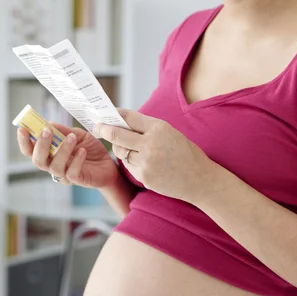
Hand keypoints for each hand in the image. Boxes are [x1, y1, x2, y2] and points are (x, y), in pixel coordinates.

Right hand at [17, 124, 118, 188]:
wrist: (108, 162)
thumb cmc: (90, 149)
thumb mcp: (77, 134)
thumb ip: (63, 130)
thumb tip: (48, 122)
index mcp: (49, 154)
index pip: (30, 151)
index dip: (23, 142)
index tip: (22, 129)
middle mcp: (53, 165)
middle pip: (37, 160)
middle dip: (40, 145)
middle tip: (47, 131)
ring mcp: (64, 174)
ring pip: (54, 166)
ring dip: (62, 150)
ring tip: (72, 138)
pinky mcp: (78, 180)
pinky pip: (72, 173)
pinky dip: (76, 161)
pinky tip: (82, 151)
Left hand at [95, 109, 216, 201]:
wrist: (199, 179)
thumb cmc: (186, 154)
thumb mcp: (171, 133)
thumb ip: (149, 129)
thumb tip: (124, 123)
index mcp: (159, 128)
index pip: (128, 117)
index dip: (115, 114)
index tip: (106, 114)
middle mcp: (150, 143)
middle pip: (116, 134)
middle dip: (103, 130)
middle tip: (97, 128)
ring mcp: (146, 161)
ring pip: (120, 152)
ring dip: (120, 149)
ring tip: (129, 149)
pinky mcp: (143, 176)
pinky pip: (129, 166)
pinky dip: (131, 163)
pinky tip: (145, 163)